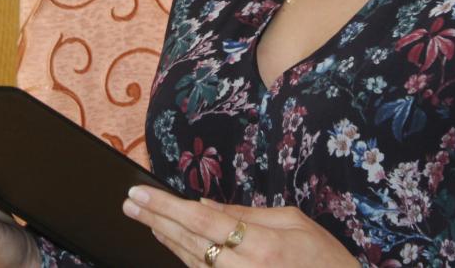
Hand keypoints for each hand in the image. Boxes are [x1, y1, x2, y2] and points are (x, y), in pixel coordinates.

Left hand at [122, 186, 357, 266]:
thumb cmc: (325, 260)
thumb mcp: (294, 223)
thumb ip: (247, 214)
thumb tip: (204, 207)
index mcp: (262, 245)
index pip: (201, 222)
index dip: (166, 207)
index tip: (140, 194)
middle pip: (188, 243)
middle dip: (155, 220)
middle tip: (129, 203)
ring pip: (191, 263)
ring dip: (164, 238)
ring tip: (143, 218)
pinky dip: (183, 258)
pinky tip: (170, 243)